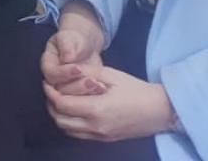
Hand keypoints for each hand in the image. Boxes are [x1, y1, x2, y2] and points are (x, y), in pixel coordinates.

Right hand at [40, 2, 106, 94]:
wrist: (85, 46)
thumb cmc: (75, 39)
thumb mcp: (70, 38)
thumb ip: (67, 46)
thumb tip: (67, 58)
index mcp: (48, 63)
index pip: (51, 73)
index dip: (64, 73)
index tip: (79, 68)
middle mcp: (54, 78)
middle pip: (59, 89)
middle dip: (77, 87)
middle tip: (93, 82)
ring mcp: (65, 87)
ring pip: (70, 98)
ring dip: (85, 94)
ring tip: (101, 87)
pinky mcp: (77, 93)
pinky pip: (81, 100)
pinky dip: (92, 97)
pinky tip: (103, 90)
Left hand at [45, 67, 177, 141]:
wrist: (160, 111)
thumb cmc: (136, 90)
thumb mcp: (110, 74)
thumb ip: (85, 72)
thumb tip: (65, 69)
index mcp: (96, 109)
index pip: (62, 105)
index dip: (50, 93)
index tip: (47, 82)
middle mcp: (96, 126)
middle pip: (60, 120)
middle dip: (51, 104)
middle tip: (51, 90)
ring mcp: (101, 136)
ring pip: (67, 130)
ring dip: (59, 115)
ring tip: (60, 99)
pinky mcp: (105, 139)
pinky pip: (79, 135)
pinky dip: (70, 124)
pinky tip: (73, 110)